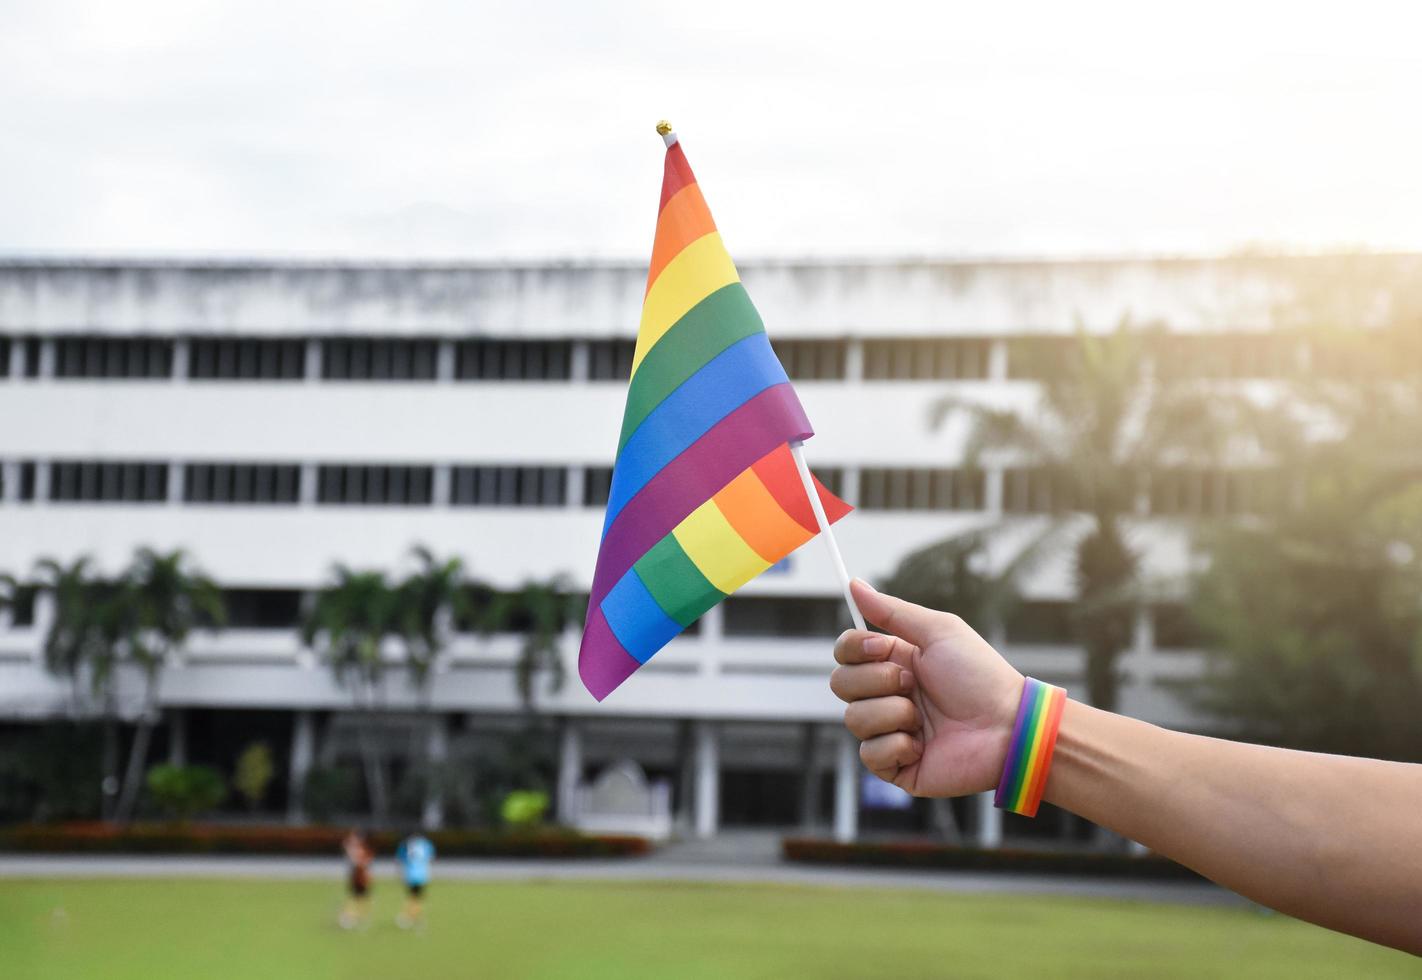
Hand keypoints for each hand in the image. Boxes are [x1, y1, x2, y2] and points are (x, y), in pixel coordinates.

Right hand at [831, 579, 1022, 796]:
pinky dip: (897, 746)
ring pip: (853, 719)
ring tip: (925, 719)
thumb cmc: (981, 676)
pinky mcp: (896, 765)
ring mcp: (889, 731)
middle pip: (840, 683)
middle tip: (913, 684)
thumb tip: (853, 585)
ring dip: (893, 713)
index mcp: (893, 663)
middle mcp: (886, 696)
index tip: (882, 648)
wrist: (1008, 727)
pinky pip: (869, 754)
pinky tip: (923, 745)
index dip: (853, 649)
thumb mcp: (938, 631)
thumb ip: (891, 611)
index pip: (845, 653)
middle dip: (877, 681)